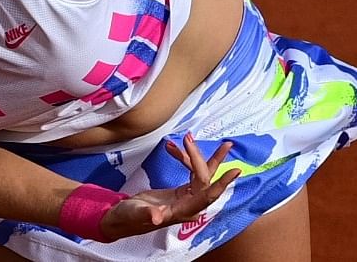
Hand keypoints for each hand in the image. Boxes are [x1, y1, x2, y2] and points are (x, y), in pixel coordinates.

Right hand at [98, 133, 240, 240]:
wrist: (122, 219)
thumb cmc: (128, 217)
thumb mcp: (135, 214)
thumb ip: (147, 214)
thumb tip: (157, 216)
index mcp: (182, 211)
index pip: (206, 195)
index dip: (221, 183)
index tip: (235, 170)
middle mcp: (189, 205)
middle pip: (205, 179)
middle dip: (202, 158)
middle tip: (190, 139)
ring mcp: (187, 198)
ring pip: (201, 174)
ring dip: (196, 155)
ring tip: (189, 137)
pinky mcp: (182, 192)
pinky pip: (191, 173)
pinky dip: (183, 159)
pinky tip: (172, 148)